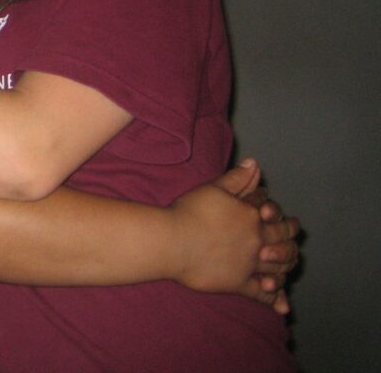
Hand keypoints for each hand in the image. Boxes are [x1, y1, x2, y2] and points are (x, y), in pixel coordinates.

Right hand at [169, 159, 298, 313]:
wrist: (173, 241)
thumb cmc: (190, 212)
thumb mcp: (213, 189)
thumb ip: (237, 178)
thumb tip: (255, 163)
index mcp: (252, 215)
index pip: (270, 209)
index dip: (273, 209)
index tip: (274, 210)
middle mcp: (257, 240)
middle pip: (283, 238)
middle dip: (290, 234)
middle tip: (294, 233)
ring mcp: (250, 264)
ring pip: (279, 266)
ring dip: (287, 265)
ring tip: (290, 265)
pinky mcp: (240, 283)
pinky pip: (262, 294)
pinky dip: (274, 298)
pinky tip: (280, 303)